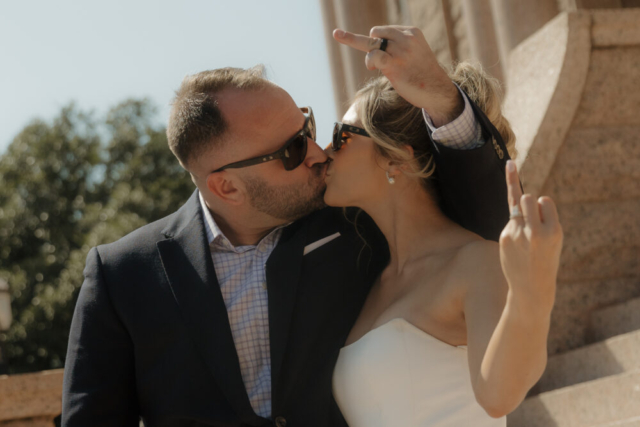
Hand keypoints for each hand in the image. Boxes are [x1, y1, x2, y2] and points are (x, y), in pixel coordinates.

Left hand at [333, 26, 463, 126]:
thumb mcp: (415, 50)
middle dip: (373, 45)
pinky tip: (373, 68)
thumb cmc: (422, 73)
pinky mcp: (393, 64)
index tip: (387, 53)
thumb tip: (375, 48)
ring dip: (369, 57)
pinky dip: (369, 61)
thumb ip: (399, 44)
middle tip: (379, 61)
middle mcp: (406, 38)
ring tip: (374, 67)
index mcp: (412, 32)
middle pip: (376, 33)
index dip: (381, 41)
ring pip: (370, 44)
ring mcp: (399, 51)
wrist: (437, 89)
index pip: (385, 30)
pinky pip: (373, 56)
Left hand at [499, 160, 562, 312]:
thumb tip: (519, 194)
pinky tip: (519, 244)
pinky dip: (516, 227)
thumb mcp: (552, 238)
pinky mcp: (505, 238)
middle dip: (529, 202)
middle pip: (527, 198)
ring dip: (521, 208)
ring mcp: (518, 235)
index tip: (544, 212)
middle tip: (531, 215)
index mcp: (553, 231)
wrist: (531, 287)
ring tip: (524, 224)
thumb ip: (541, 217)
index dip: (544, 205)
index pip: (544, 200)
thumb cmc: (546, 257)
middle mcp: (535, 232)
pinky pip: (511, 221)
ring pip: (516, 204)